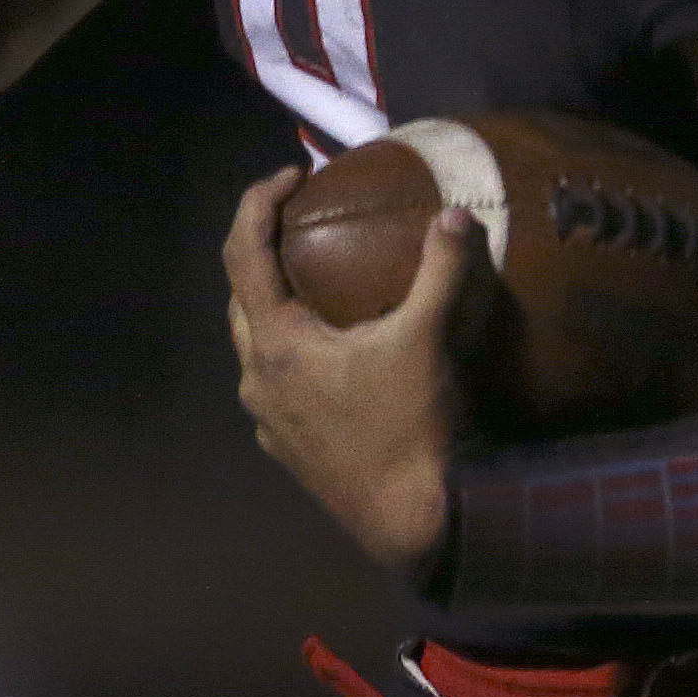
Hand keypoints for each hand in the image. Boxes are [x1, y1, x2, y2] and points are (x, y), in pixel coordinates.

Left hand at [219, 166, 486, 580]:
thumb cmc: (411, 426)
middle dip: (262, 255)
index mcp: (277, 344)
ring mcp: (267, 420)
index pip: (243, 254)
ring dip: (277, 310)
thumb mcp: (428, 339)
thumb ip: (440, 270)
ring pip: (256, 347)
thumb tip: (457, 214)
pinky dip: (296, 358)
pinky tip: (337, 363)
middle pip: (240, 299)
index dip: (257, 203)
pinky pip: (277, 388)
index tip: (291, 176)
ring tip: (322, 293)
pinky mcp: (285, 451)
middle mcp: (256, 379)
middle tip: (304, 228)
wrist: (412, 520)